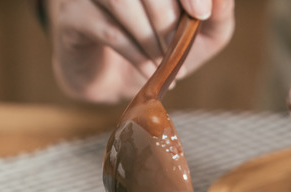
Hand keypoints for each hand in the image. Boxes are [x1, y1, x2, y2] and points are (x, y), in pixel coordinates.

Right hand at [44, 0, 234, 103]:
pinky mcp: (72, 18)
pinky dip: (134, 54)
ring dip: (149, 35)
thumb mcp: (199, 38)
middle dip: (167, 15)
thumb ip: (217, 17)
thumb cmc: (160, 48)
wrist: (114, 80)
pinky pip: (107, 29)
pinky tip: (148, 71)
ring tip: (163, 62)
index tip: (201, 12)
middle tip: (179, 48)